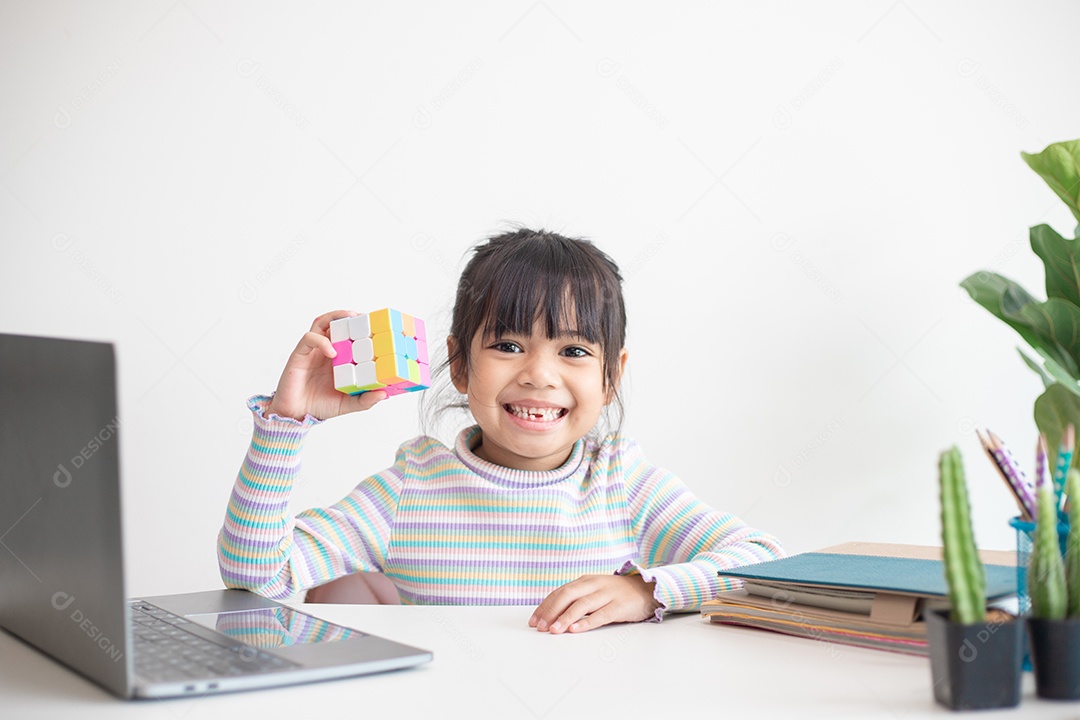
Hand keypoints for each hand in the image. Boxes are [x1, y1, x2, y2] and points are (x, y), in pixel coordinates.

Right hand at [266, 310, 386, 421]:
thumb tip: (384, 394)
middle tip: (366, 316)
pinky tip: (332, 352)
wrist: (296, 415)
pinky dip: (321, 341)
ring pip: (322, 323)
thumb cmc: (320, 406)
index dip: (363, 328)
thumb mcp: (348, 404)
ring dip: (336, 317)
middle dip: (352, 317)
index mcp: (340, 359)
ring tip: (351, 318)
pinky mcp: (300, 354)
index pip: (351, 336)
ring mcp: (314, 351)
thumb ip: (365, 400)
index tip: (378, 325)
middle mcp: (328, 350)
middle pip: (338, 324)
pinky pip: (309, 338)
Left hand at [528, 574, 659, 633]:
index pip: (560, 592)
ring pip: (582, 605)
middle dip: (551, 611)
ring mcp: (607, 594)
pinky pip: (601, 615)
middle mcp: (594, 584)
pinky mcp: (619, 606)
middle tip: (540, 626)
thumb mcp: (593, 591)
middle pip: (567, 595)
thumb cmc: (615, 593)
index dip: (545, 606)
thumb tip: (551, 615)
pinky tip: (576, 629)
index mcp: (585, 581)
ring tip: (554, 630)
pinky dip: (587, 622)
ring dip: (566, 618)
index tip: (534, 621)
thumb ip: (576, 599)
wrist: (646, 589)